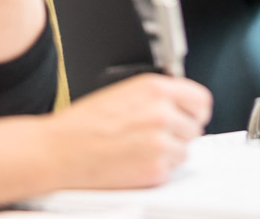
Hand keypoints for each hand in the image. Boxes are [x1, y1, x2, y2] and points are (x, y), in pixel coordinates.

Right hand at [42, 74, 212, 188]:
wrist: (58, 150)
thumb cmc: (83, 123)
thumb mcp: (123, 92)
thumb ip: (156, 96)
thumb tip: (180, 104)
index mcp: (154, 88)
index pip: (201, 99)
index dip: (196, 111)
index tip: (192, 116)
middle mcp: (161, 113)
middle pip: (195, 127)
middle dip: (179, 133)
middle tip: (154, 136)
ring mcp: (160, 143)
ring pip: (184, 151)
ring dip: (168, 153)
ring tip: (139, 149)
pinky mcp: (155, 170)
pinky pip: (170, 171)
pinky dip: (156, 170)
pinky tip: (133, 162)